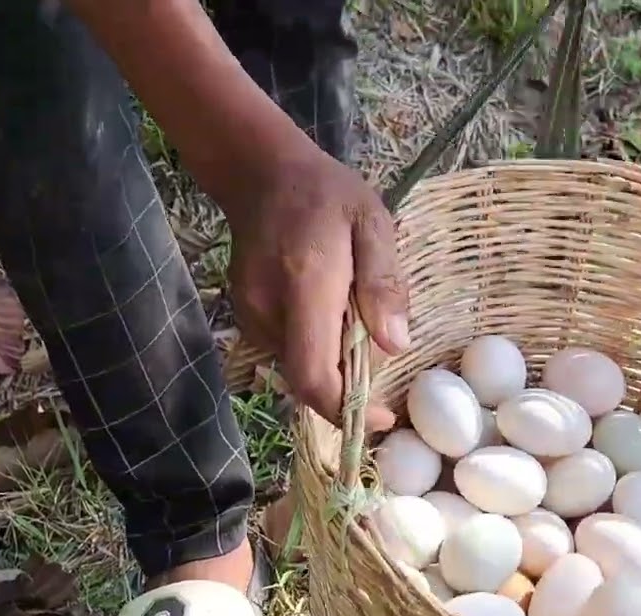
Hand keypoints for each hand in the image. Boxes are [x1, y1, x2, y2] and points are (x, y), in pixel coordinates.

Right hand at [224, 146, 408, 430]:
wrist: (262, 173)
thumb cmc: (328, 195)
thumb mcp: (373, 224)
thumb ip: (384, 284)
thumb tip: (395, 346)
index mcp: (305, 285)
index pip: (315, 374)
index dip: (347, 408)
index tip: (382, 416)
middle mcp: (268, 309)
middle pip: (308, 379)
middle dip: (348, 383)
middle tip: (376, 347)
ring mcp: (250, 315)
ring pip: (299, 366)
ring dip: (333, 358)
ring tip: (352, 313)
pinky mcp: (245, 316)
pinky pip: (287, 349)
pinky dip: (315, 344)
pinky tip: (328, 309)